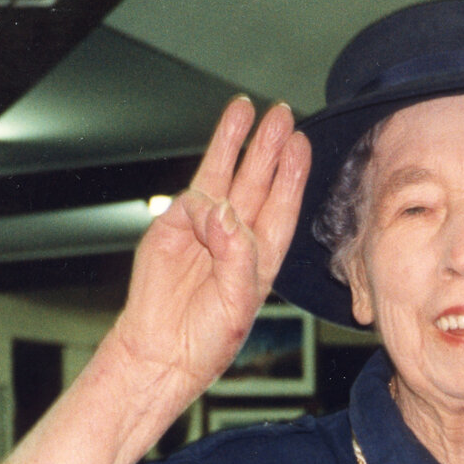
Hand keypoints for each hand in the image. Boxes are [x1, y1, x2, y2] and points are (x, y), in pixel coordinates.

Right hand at [111, 97, 310, 413]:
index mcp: (261, 260)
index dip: (291, 176)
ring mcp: (203, 231)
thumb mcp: (237, 303)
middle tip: (281, 114)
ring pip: (223, 177)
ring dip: (233, 144)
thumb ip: (237, 256)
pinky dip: (202, 204)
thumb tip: (223, 212)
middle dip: (268, 148)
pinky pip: (192, 201)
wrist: (162, 353)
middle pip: (256, 183)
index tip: (301, 145)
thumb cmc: (207, 340)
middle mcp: (236, 240)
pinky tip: (206, 216)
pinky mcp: (172, 228)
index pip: (281, 208)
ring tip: (243, 110)